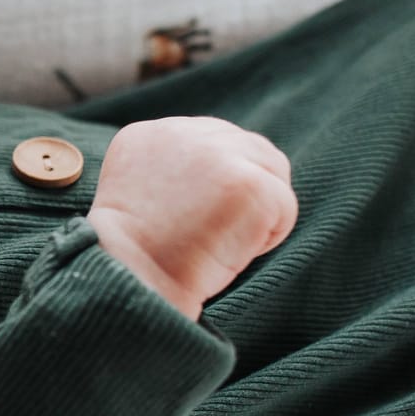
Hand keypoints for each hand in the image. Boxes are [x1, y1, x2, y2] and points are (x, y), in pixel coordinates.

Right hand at [85, 117, 295, 319]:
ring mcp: (217, 154)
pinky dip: (267, 237)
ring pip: (271, 170)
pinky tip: (228, 251)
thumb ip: (175, 171)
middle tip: (211, 234)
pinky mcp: (247, 182)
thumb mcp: (141, 197)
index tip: (193, 219)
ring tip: (219, 242)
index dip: (216, 184)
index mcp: (147, 135)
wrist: (130, 282)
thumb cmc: (135, 259)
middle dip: (243, 194)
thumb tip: (222, 176)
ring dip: (256, 212)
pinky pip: (284, 205)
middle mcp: (181, 133)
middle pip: (249, 147)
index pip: (212, 140)